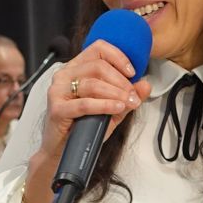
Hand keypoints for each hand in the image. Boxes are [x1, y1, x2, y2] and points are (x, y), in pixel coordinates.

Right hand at [17, 44, 151, 202]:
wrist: (62, 153)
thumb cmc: (83, 128)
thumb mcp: (111, 109)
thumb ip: (128, 96)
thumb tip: (145, 85)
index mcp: (75, 68)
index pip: (98, 49)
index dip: (118, 57)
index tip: (133, 73)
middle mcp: (64, 76)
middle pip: (98, 66)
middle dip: (121, 81)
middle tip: (133, 96)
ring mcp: (57, 91)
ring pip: (92, 83)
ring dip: (116, 93)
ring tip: (129, 103)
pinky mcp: (57, 109)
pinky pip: (85, 104)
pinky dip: (105, 105)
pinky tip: (118, 108)